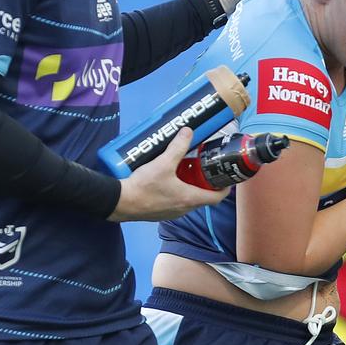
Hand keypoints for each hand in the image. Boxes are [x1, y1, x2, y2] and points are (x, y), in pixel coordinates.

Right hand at [109, 128, 229, 221]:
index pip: (217, 197)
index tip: (226, 177)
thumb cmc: (143, 187)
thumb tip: (188, 131)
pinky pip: (175, 202)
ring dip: (191, 186)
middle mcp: (183, 209)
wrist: (119, 202)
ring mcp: (171, 213)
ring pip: (188, 199)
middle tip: (204, 168)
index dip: (225, 187)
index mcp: (189, 199)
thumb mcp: (163, 163)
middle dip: (206, 183)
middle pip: (203, 197)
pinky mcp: (160, 213)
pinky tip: (169, 179)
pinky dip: (178, 191)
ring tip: (187, 170)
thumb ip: (178, 147)